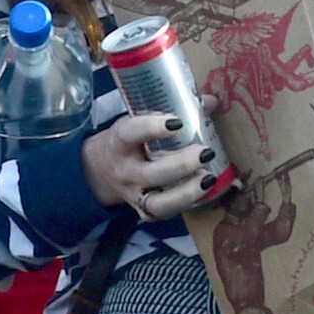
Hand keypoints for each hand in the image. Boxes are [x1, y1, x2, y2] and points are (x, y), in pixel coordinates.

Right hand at [81, 111, 222, 220]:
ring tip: (209, 177)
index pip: (131, 133)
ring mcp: (132, 194)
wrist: (102, 169)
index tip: (178, 122)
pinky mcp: (143, 211)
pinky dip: (186, 203)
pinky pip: (165, 212)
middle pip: (150, 173)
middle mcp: (124, 171)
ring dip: (187, 192)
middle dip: (181, 164)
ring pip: (158, 202)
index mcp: (118, 141)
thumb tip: (211, 101)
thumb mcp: (139, 120)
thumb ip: (170, 111)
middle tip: (205, 152)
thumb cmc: (130, 140)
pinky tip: (204, 189)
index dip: (153, 127)